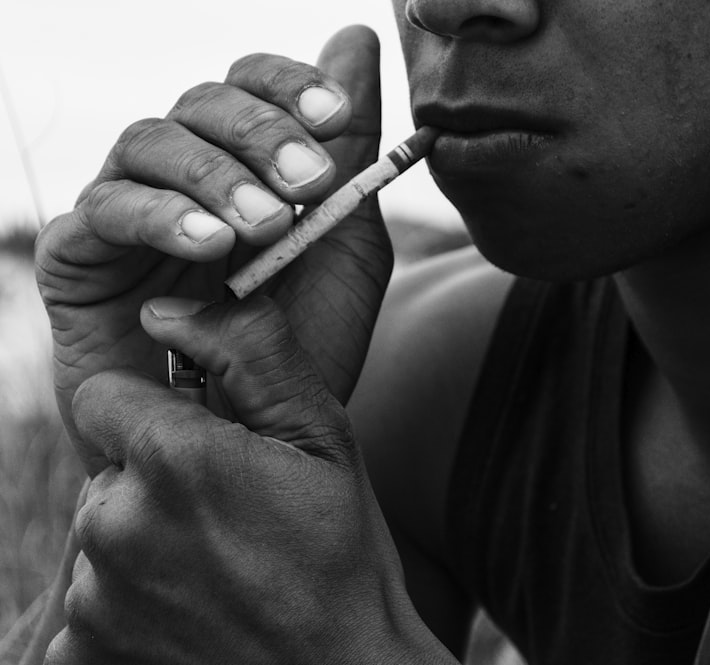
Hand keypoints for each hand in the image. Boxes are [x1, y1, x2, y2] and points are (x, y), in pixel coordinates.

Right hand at [35, 26, 390, 466]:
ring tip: (263, 225)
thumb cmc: (300, 347)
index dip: (288, 84)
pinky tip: (211, 245)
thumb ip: (349, 153)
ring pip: (149, 143)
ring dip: (213, 175)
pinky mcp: (80, 259)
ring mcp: (128, 214)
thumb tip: (355, 35)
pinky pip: (104, 212)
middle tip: (308, 182)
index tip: (339, 116)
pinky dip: (160, 217)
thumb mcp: (345, 247)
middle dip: (259, 133)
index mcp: (244, 167)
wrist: (253, 439)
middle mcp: (182, 178)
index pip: (249, 86)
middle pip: (199, 104)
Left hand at [43, 296, 455, 664]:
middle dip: (154, 480)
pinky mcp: (84, 654)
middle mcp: (117, 524)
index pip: (104, 394)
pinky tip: (194, 613)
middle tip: (229, 516)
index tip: (204, 446)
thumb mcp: (323, 437)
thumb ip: (250, 353)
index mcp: (174, 458)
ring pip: (102, 533)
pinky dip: (130, 605)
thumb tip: (167, 309)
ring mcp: (96, 598)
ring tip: (220, 570)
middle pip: (107, 467)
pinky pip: (89, 603)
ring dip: (145, 542)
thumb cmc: (342, 554)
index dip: (156, 414)